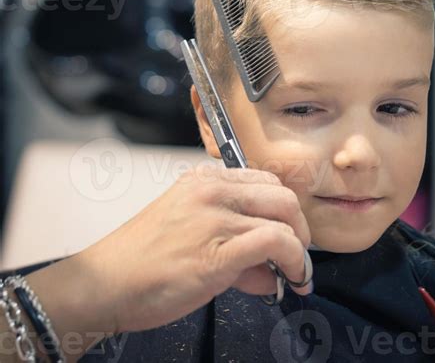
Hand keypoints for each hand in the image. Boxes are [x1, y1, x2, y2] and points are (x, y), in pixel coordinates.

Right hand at [78, 164, 312, 334]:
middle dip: (299, 228)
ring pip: (285, 218)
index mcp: (202, 181)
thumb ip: (231, 241)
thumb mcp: (186, 232)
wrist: (105, 282)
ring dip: (300, 251)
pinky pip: (276, 243)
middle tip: (297, 255)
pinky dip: (294, 261)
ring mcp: (215, 219)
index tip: (288, 233)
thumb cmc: (140, 261)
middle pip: (283, 196)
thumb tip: (270, 267)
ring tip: (295, 274)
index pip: (265, 181)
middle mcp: (212, 192)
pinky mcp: (218, 253)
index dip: (283, 210)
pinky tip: (290, 280)